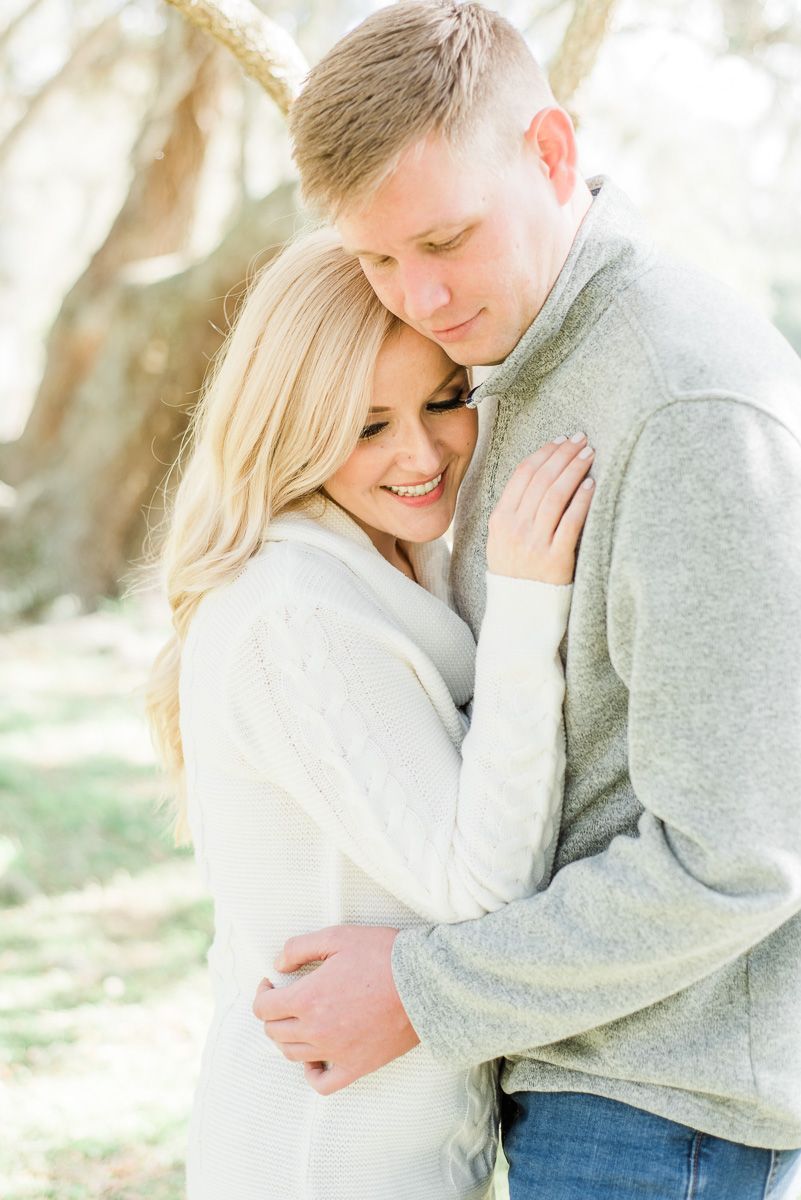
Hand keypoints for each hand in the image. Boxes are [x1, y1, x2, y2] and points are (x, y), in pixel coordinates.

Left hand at [252, 924, 419, 1094]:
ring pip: (293, 1055)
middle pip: (275, 1032)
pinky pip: (323, 1084)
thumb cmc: (382, 955)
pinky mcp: (357, 1066)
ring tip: (298, 1022)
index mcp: (307, 999)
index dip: (262, 994)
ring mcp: (336, 1052)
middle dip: (272, 1014)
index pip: (264, 1008)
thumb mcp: (337, 937)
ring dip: (287, 1038)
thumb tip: (278, 965)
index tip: (272, 984)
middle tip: (284, 999)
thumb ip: (299, 948)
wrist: (424, 983)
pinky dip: (312, 1074)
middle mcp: (316, 1030)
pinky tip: (315, 1058)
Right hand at [487, 433, 594, 583]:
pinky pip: (570, 522)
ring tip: (589, 455)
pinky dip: (582, 500)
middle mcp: (515, 528)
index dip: (544, 453)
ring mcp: (534, 543)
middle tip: (581, 440)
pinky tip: (592, 485)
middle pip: (541, 480)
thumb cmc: (516, 571)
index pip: (523, 475)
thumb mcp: (502, 538)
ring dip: (574, 470)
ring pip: (555, 496)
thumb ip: (515, 509)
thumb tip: (541, 472)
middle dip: (563, 454)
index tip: (561, 440)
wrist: (519, 611)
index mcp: (501, 519)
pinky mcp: (555, 559)